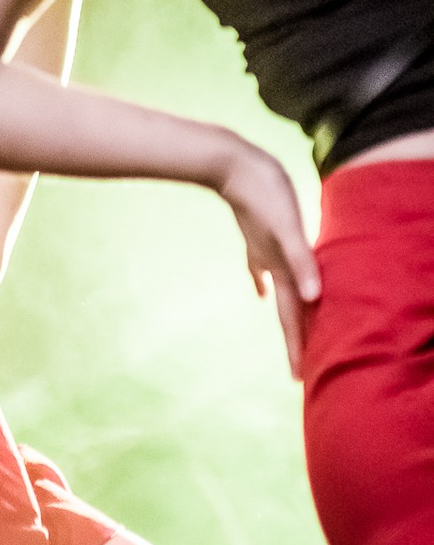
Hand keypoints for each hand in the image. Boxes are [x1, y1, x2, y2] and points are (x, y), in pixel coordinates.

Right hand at [214, 139, 320, 377]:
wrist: (229, 166)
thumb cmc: (263, 193)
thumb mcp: (287, 227)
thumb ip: (301, 261)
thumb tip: (314, 296)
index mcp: (281, 267)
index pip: (292, 315)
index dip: (297, 345)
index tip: (298, 377)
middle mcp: (272, 264)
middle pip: (287, 310)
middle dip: (294, 339)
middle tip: (298, 370)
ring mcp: (263, 251)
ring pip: (278, 291)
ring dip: (285, 314)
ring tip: (291, 335)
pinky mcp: (258, 235)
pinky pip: (263, 267)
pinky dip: (264, 280)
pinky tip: (260, 288)